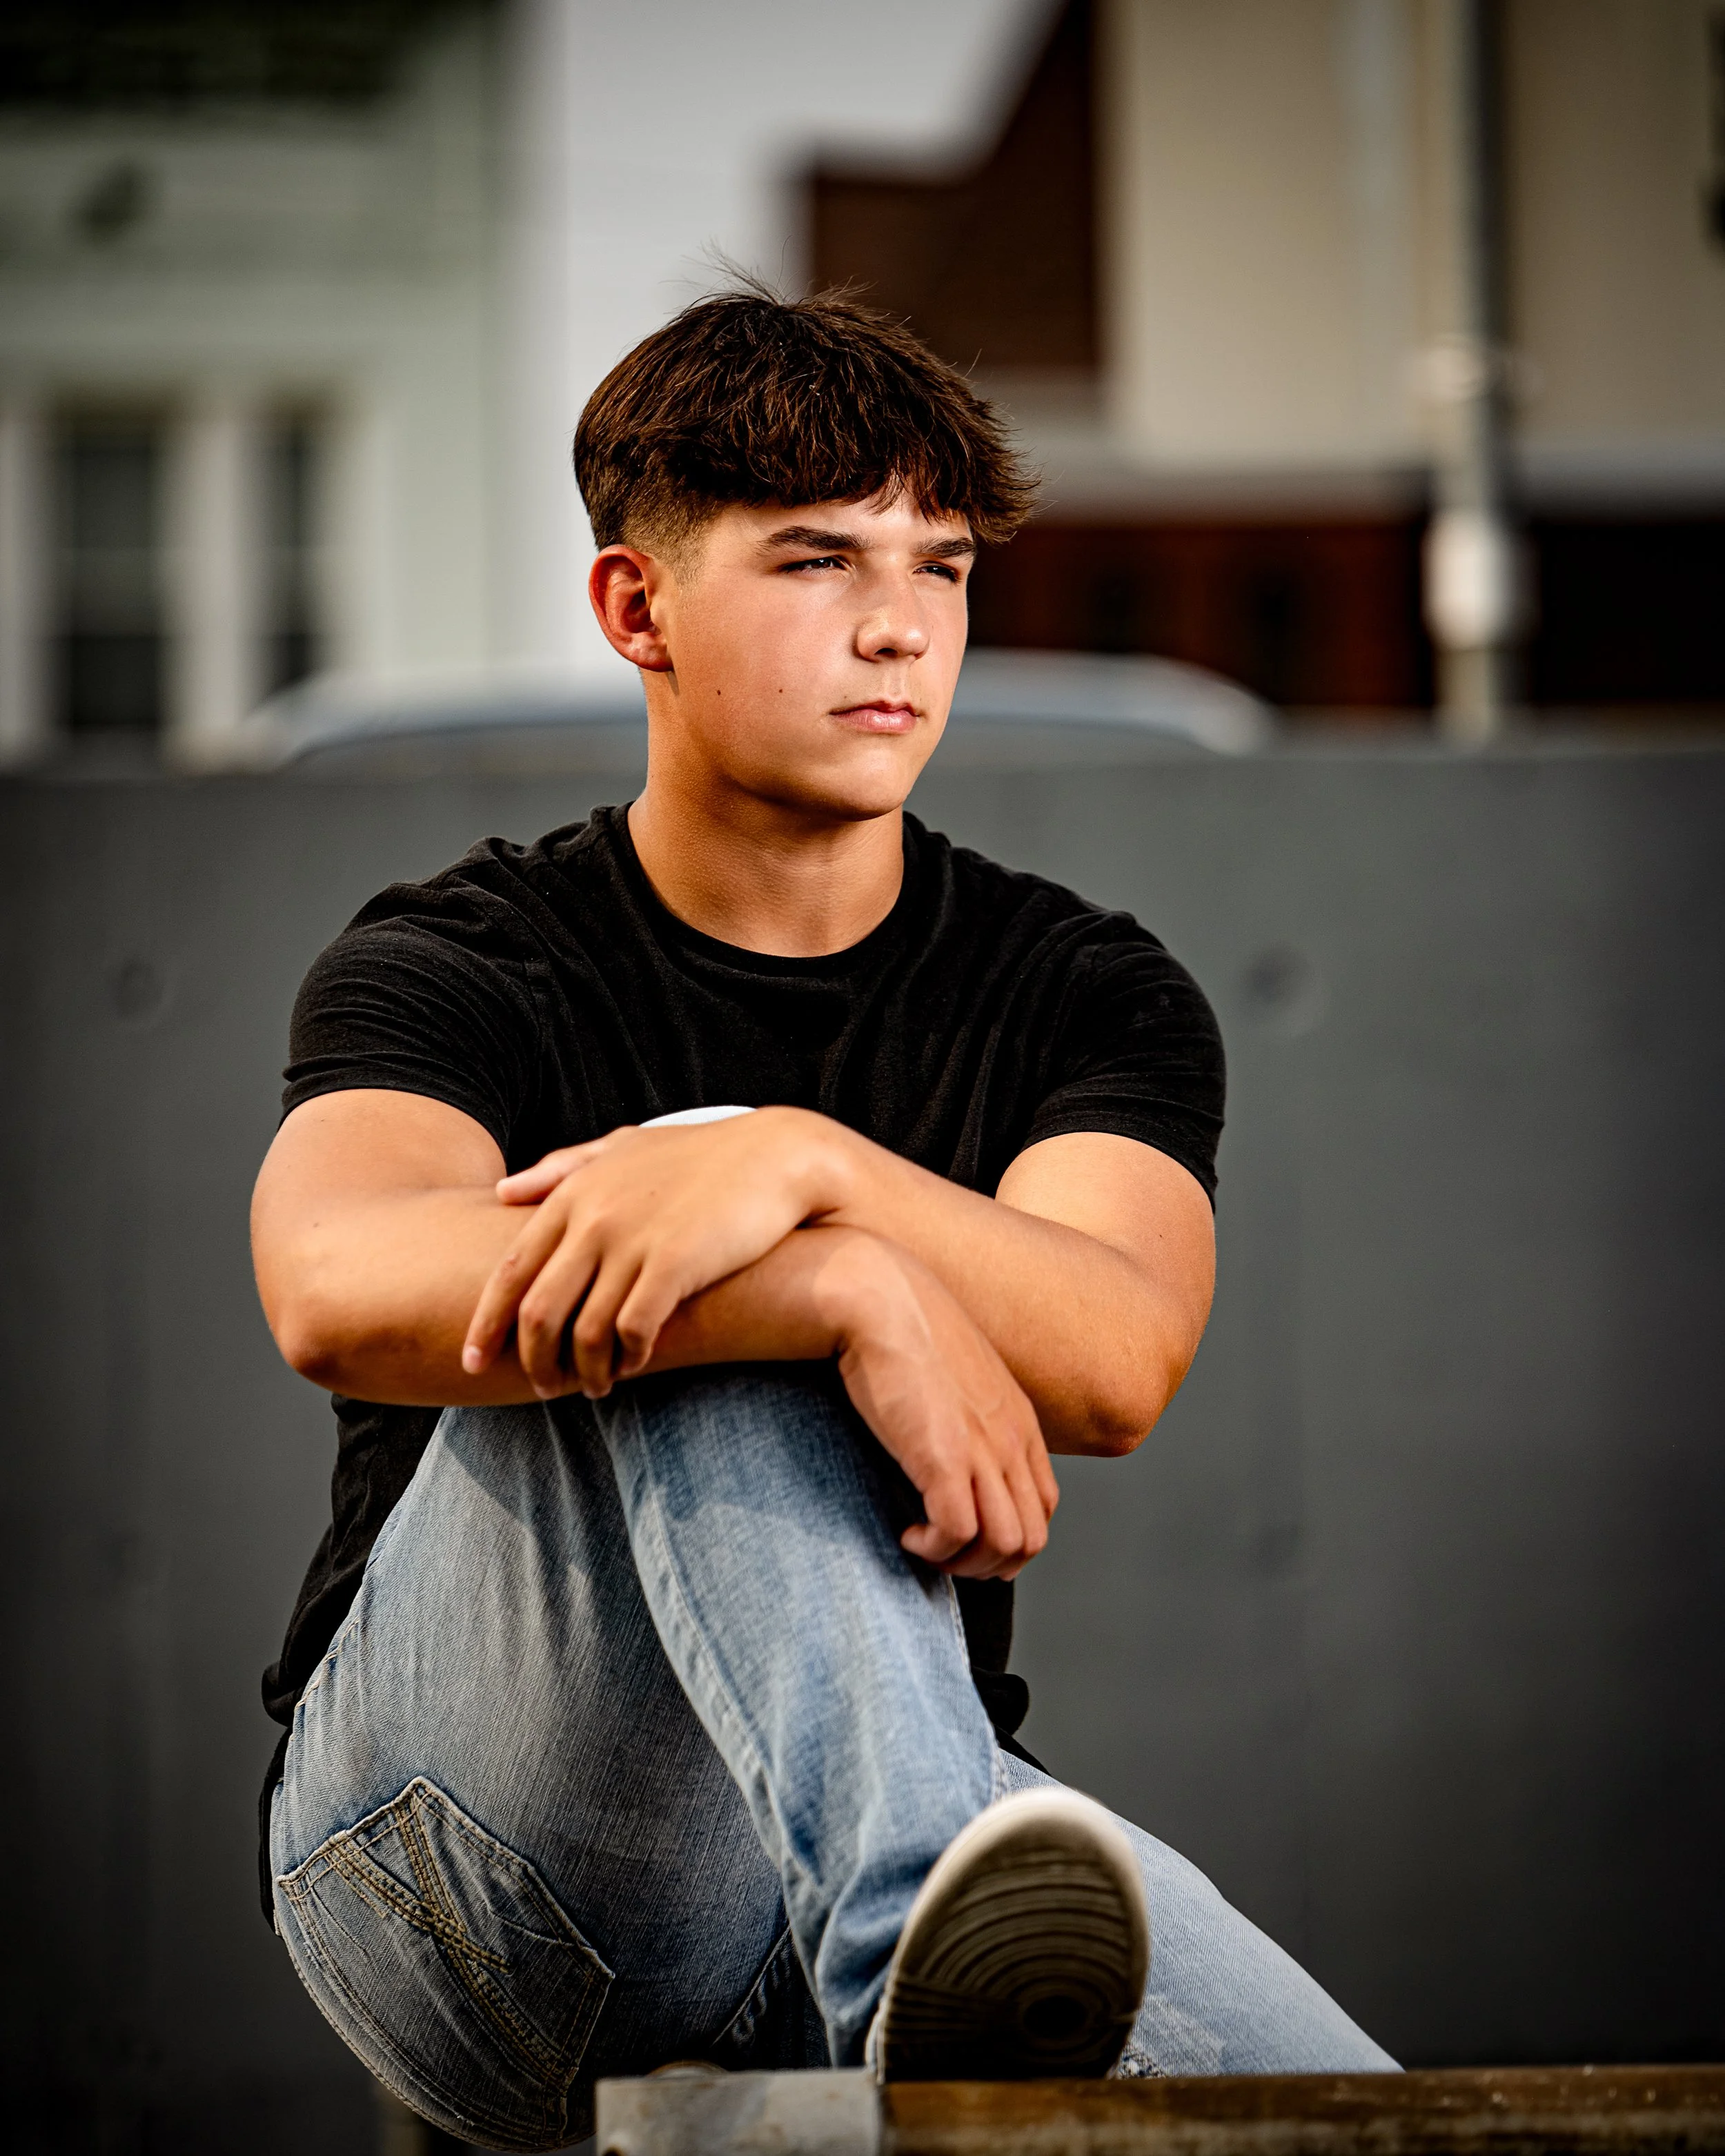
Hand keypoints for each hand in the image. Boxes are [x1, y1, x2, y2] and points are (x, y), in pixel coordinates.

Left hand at [461, 1108, 843, 1396]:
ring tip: (596, 1388)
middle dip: (533, 1361)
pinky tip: (636, 1366)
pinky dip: (628, 1358)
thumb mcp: (625, 1146)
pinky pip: (632, 1331)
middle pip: (537, 1312)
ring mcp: (632, 1242)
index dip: (485, 1324)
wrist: (777, 1155)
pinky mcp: (674, 1264)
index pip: (509, 1272)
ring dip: (584, 1371)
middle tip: (542, 1387)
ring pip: (583, 1332)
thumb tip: (504, 1190)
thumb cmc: (702, 1154)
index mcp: (575, 1194)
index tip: (473, 1361)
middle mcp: (594, 1218)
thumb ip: (563, 1168)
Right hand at [814, 1232, 1059, 1579]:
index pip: (1043, 1506)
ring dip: (962, 1562)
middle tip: (943, 1553)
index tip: (962, 1534)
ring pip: (1004, 1545)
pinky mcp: (943, 1458)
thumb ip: (968, 1409)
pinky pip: (957, 1532)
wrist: (879, 1296)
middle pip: (1031, 1538)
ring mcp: (982, 1450)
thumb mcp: (955, 1372)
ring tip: (923, 1544)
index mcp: (1018, 1421)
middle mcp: (1010, 1440)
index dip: (1007, 1537)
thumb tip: (945, 1437)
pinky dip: (933, 1548)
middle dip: (988, 1564)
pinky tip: (907, 1534)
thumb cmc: (903, 1327)